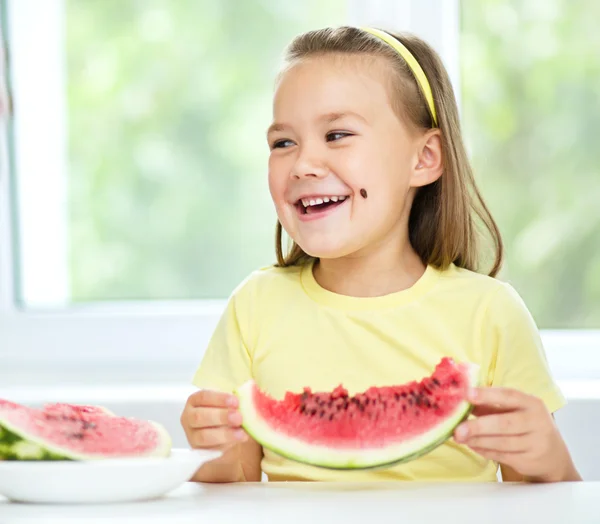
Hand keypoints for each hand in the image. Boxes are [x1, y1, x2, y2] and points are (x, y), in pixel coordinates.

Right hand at [181, 390, 247, 450]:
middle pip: (200, 417)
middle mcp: (188, 417)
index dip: (219, 399)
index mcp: (194, 400)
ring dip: (224, 434)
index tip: (236, 401)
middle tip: (238, 417)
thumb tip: (246, 400)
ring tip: (241, 433)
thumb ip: (233, 402)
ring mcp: (191, 435)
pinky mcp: (199, 450)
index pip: (203, 397)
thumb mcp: (225, 402)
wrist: (221, 431)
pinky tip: (239, 439)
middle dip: (221, 417)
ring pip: (204, 436)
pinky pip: (210, 449)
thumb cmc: (223, 410)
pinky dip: (226, 445)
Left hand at [453, 387, 576, 481]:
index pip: (508, 396)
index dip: (486, 395)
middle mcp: (537, 422)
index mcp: (532, 403)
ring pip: (501, 442)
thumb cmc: (527, 425)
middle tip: (457, 428)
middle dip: (478, 426)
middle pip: (504, 424)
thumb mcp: (515, 410)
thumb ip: (490, 405)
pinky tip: (471, 445)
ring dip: (477, 440)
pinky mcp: (529, 461)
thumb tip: (461, 401)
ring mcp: (535, 443)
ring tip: (459, 437)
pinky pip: (501, 455)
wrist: (553, 455)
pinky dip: (484, 450)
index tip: (467, 394)